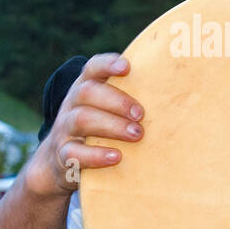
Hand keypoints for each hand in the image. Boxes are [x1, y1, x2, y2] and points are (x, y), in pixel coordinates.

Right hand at [23, 53, 144, 196]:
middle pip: (87, 92)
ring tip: (136, 134)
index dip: (107, 64)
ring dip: (112, 126)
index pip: (92, 68)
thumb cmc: (96, 131)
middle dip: (117, 101)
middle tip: (141, 114)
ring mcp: (64, 130)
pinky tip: (116, 157)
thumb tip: (172, 94)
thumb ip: (127, 101)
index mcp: (85, 89)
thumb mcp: (105, 111)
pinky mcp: (62, 156)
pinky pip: (73, 153)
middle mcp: (72, 105)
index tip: (127, 67)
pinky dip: (96, 155)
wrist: (57, 164)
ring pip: (81, 119)